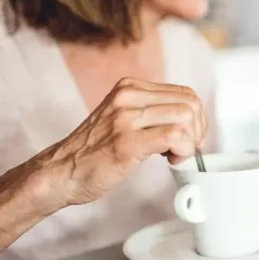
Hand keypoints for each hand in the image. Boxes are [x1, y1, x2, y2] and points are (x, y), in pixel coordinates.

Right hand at [42, 77, 207, 207]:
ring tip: (174, 155)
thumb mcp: (123, 117)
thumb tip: (190, 120)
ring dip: (190, 142)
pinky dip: (183, 150)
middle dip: (197, 130)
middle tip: (184, 149)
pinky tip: (171, 160)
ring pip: (186, 117)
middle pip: (190, 104)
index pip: (186, 93)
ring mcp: (126, 117)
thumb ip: (152, 112)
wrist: (60, 172)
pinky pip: (174, 135)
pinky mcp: (127, 141)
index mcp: (130, 87)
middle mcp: (129, 96)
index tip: (187, 138)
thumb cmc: (94, 152)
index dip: (196, 119)